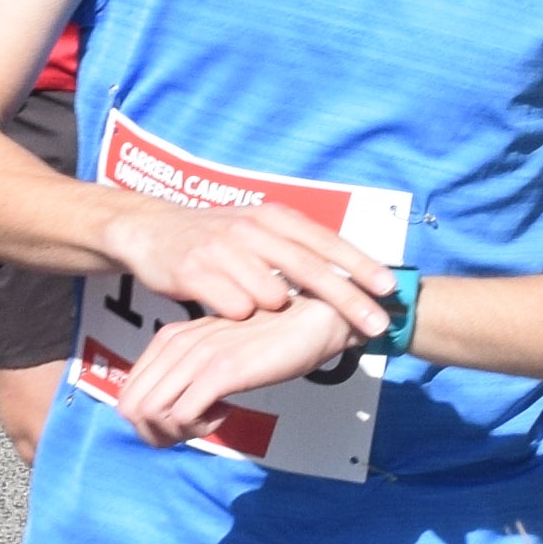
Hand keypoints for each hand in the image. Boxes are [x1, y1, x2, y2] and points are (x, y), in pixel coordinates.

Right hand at [88, 191, 390, 335]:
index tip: (391, 290)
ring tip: (287, 326)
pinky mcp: (195, 271)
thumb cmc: (216, 237)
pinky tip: (238, 320)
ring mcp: (224, 248)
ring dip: (284, 313)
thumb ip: (297, 250)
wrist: (151, 229)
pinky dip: (242, 316)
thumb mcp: (259, 231)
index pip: (327, 243)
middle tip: (377, 325)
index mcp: (275, 218)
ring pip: (271, 293)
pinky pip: (233, 306)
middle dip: (348, 299)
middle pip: (310, 269)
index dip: (361, 266)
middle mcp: (254, 229)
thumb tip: (348, 275)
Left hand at [111, 293, 357, 449]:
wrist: (312, 319)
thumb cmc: (270, 339)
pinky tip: (227, 413)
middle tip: (194, 428)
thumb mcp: (218, 351)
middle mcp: (176, 343)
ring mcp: (198, 355)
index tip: (185, 418)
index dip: (150, 421)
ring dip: (177, 432)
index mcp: (170, 338)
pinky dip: (201, 427)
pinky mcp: (222, 370)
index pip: (128, 394)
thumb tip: (169, 409)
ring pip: (150, 414)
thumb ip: (191, 370)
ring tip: (211, 420)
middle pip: (130, 408)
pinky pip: (183, 416)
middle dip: (157, 432)